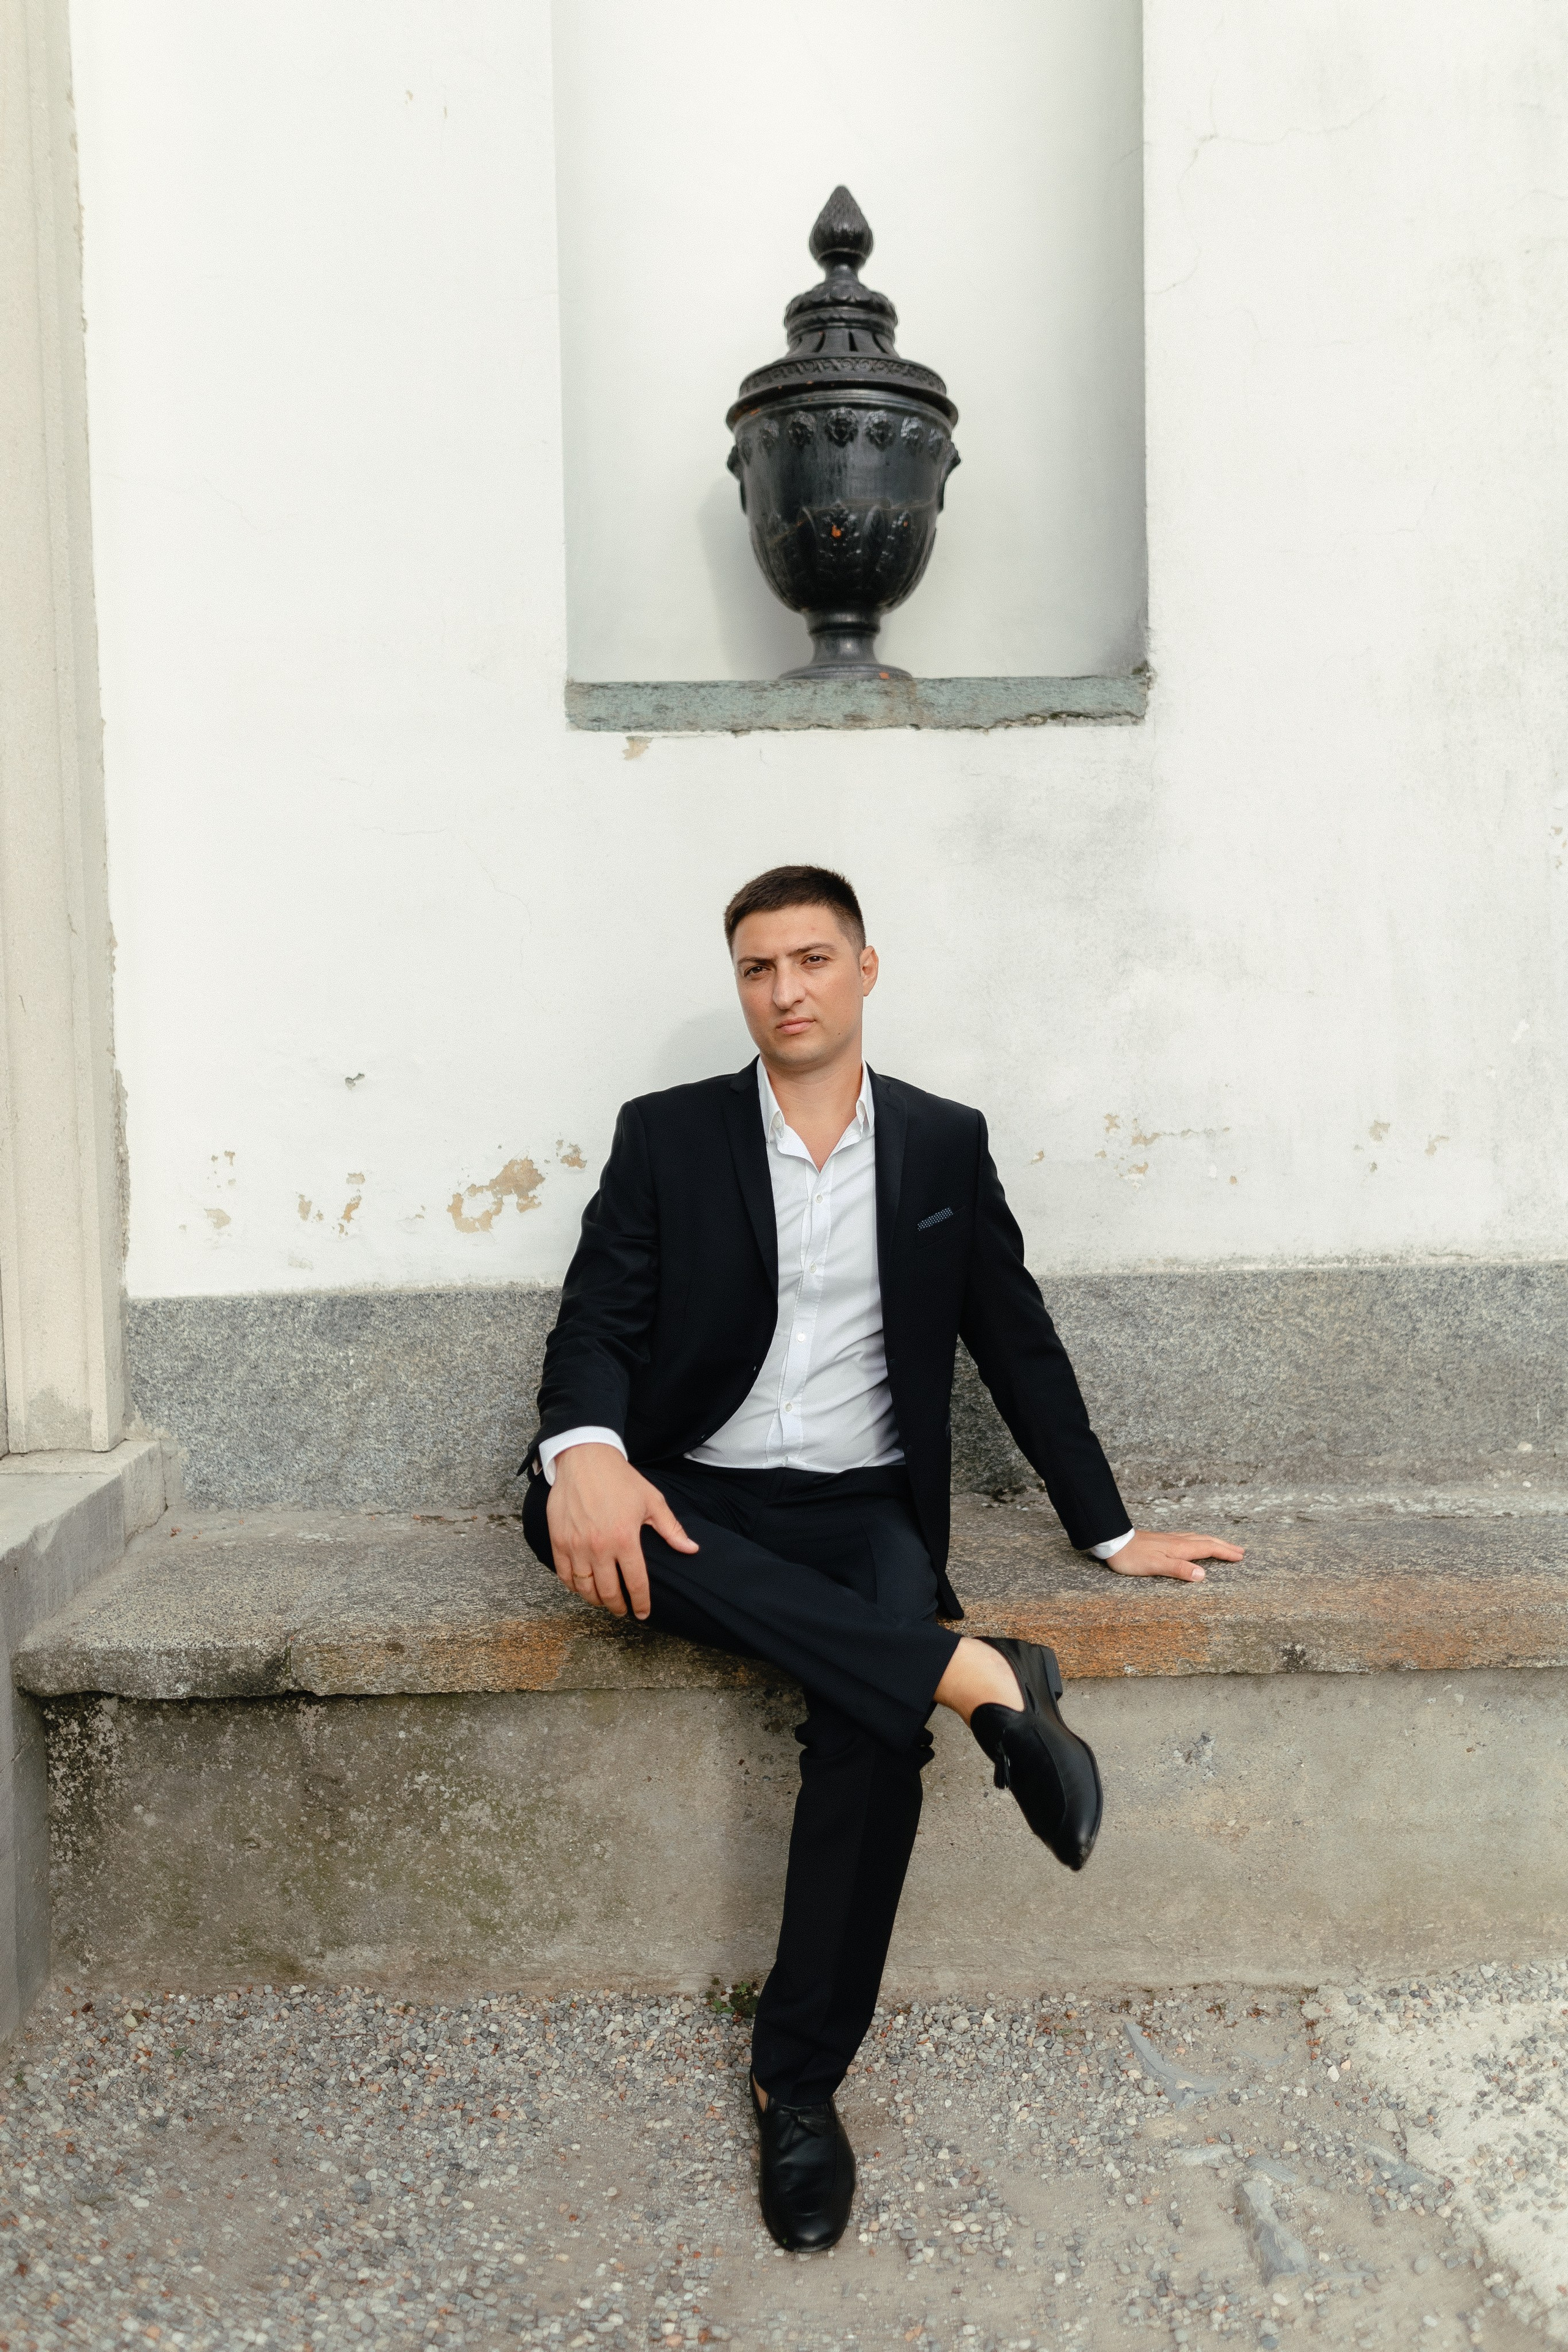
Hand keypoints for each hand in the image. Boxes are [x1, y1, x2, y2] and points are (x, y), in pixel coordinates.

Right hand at [545, 1443, 697, 1619]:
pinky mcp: (558, 1540)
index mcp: (625, 1539)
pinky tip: (582, 1587)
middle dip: (618, 1607)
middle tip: (623, 1610)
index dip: (641, 1603)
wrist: (584, 1458)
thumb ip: (671, 1529)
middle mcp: (599, 1547)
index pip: (635, 1583)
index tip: (643, 1613)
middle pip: (608, 1592)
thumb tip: (692, 1549)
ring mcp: (576, 1545)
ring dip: (595, 1600)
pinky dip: (573, 1586)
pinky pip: (564, 1575)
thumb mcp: (651, 1500)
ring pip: (585, 1588)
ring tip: (604, 1601)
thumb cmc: (620, 1479)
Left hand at [1103, 1529, 1243, 1582]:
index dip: (1225, 1553)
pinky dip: (1200, 1541)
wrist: (1114, 1542)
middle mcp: (1178, 1541)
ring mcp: (1171, 1539)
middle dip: (1224, 1546)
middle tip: (1240, 1551)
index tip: (1240, 1556)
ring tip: (1224, 1546)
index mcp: (1180, 1548)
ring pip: (1198, 1538)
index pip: (1208, 1549)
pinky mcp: (1163, 1541)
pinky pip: (1189, 1539)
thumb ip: (1179, 1569)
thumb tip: (1202, 1575)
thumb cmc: (1132, 1557)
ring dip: (1214, 1542)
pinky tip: (1196, 1543)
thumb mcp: (1156, 1566)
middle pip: (1207, 1541)